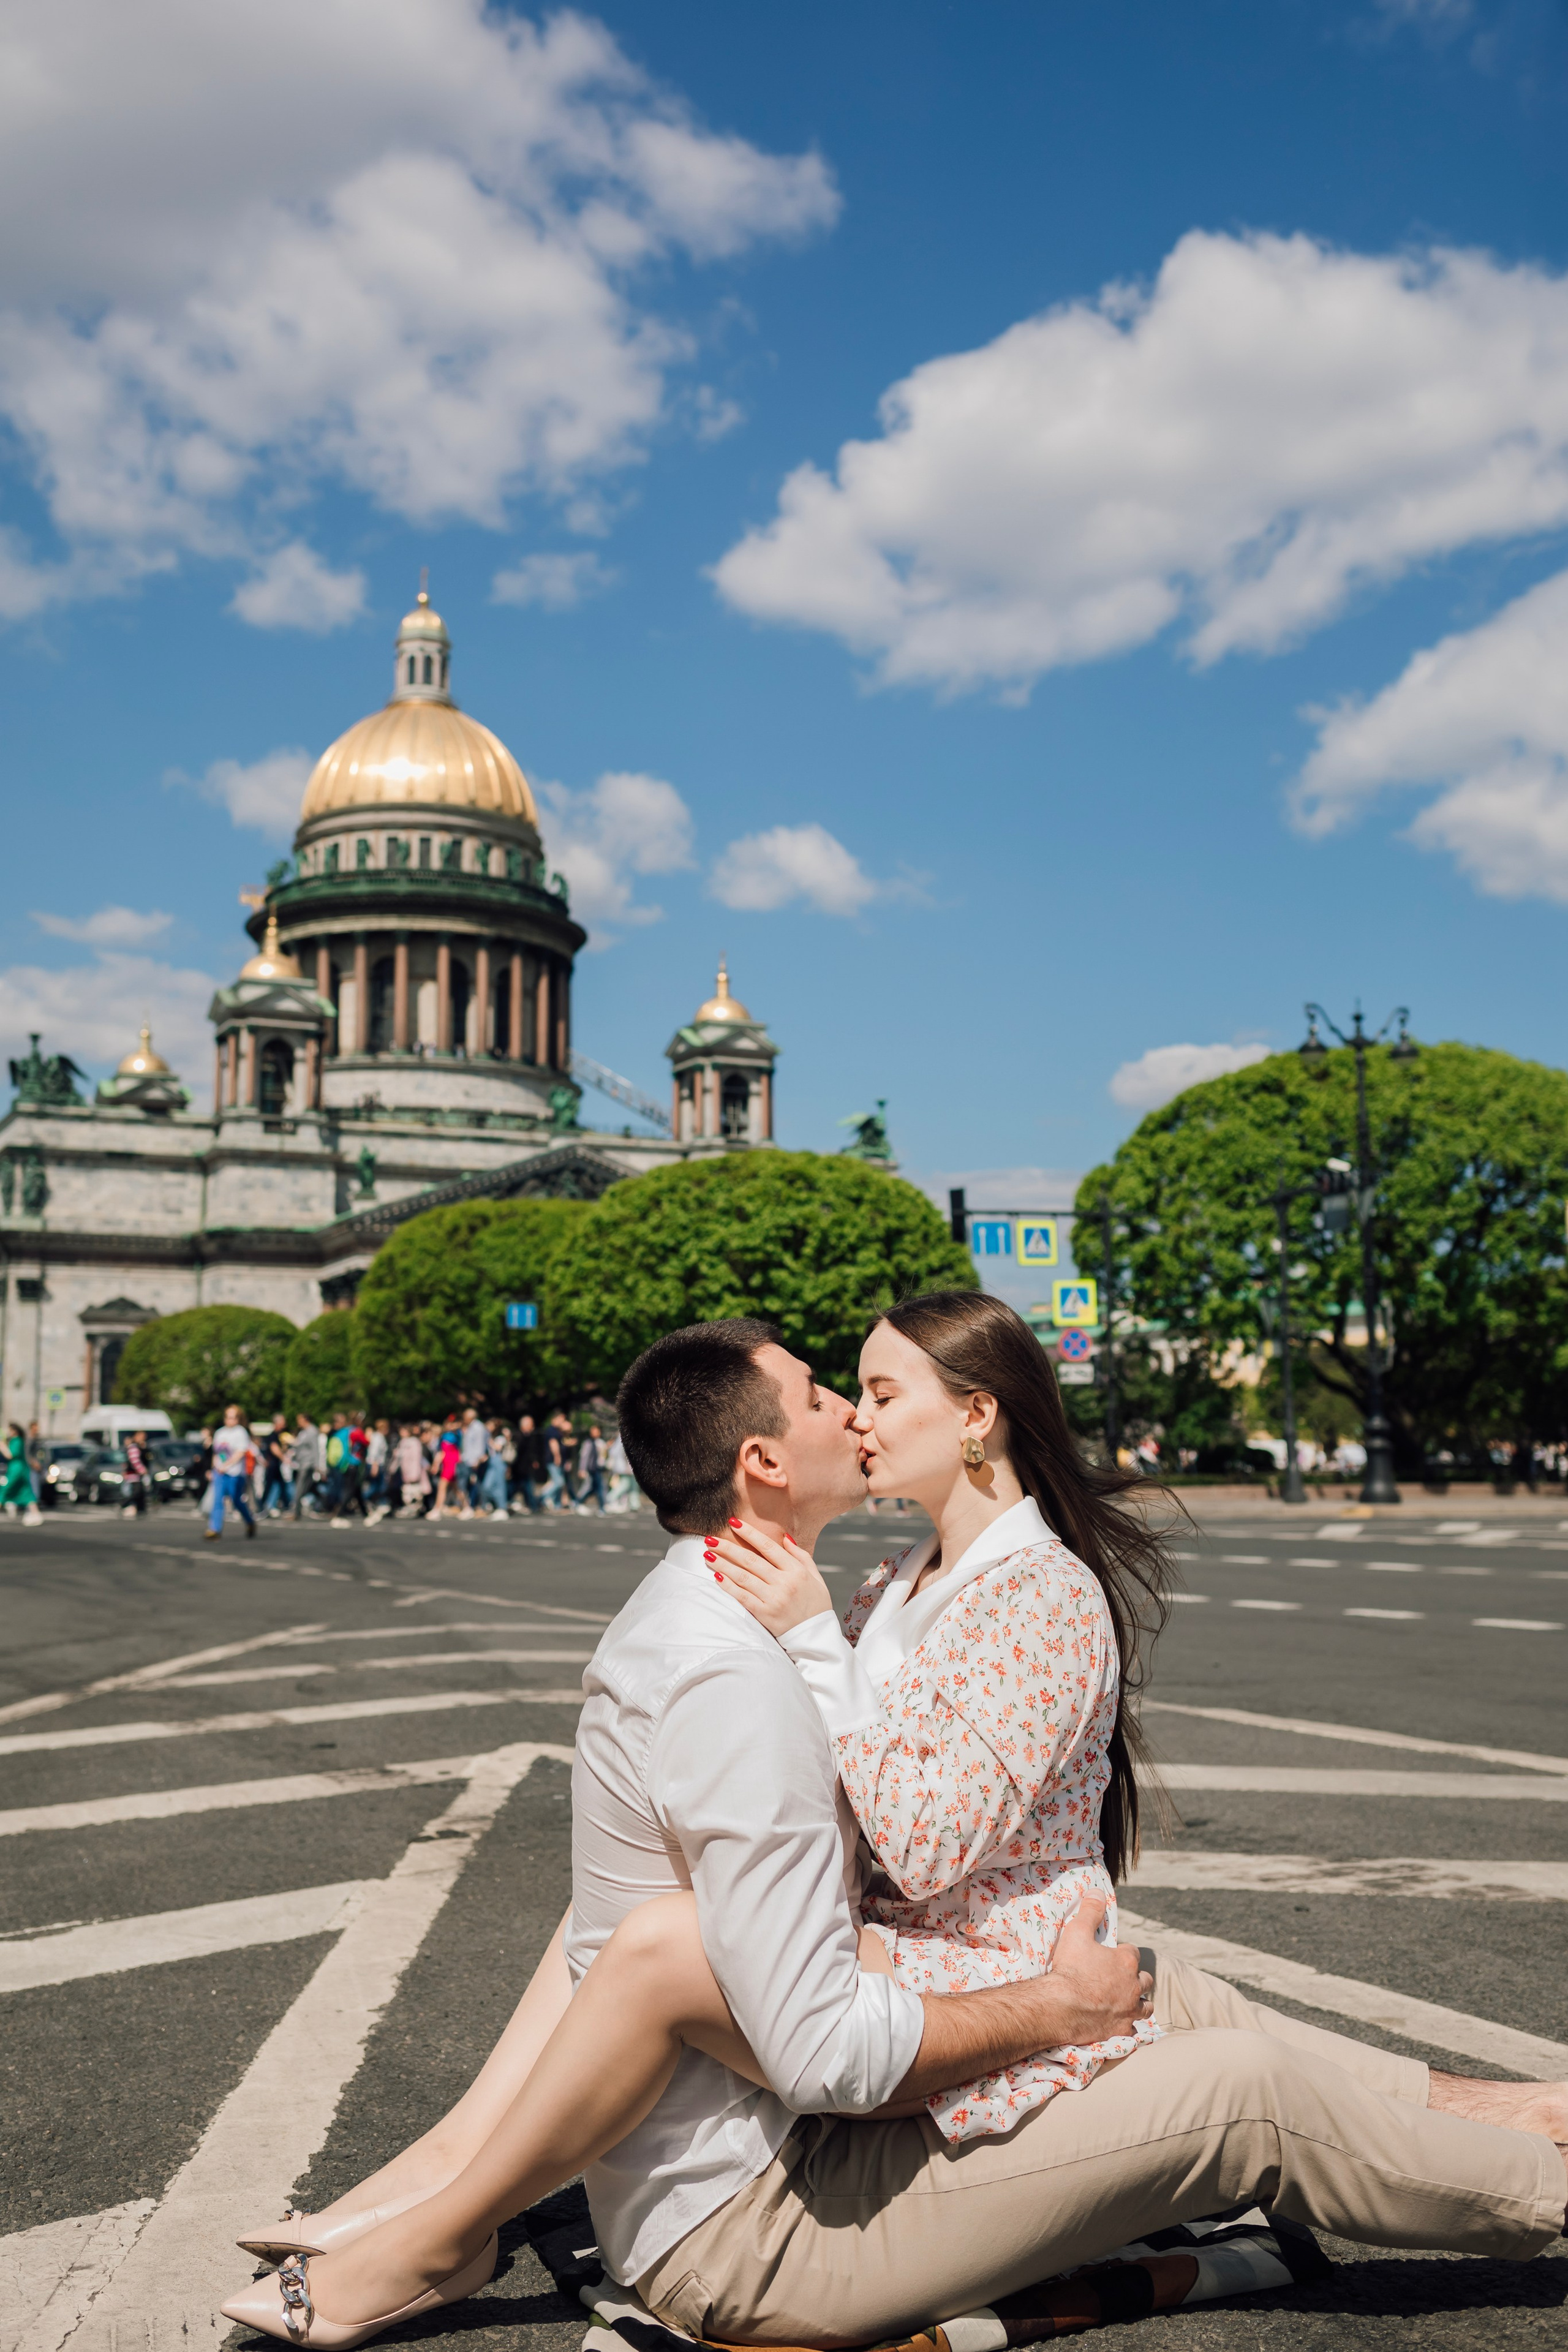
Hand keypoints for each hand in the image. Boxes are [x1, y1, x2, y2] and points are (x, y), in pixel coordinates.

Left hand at [704, 1518, 835, 1635]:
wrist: (815, 1637)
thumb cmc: (816, 1605)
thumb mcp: (815, 1577)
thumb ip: (801, 1556)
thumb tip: (785, 1538)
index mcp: (796, 1571)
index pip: (768, 1547)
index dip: (749, 1533)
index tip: (733, 1523)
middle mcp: (784, 1583)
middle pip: (750, 1560)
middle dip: (728, 1547)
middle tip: (711, 1539)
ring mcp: (773, 1599)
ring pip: (742, 1576)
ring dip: (722, 1564)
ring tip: (707, 1555)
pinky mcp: (764, 1614)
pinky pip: (742, 1596)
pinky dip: (728, 1585)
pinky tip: (716, 1576)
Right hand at [1045, 1898, 1154, 2042]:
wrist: (1061, 2007)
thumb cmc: (1070, 1968)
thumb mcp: (1077, 1932)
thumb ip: (1090, 1910)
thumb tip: (1098, 1891)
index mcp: (1126, 1961)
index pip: (1132, 1953)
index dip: (1122, 1953)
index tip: (1110, 1956)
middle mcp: (1134, 1986)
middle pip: (1145, 1979)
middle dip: (1136, 1978)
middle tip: (1120, 1979)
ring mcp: (1130, 2010)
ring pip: (1146, 2006)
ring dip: (1139, 2002)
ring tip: (1128, 2001)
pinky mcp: (1122, 2030)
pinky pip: (1134, 2029)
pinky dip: (1130, 2025)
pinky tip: (1121, 2023)